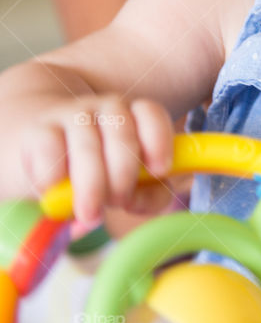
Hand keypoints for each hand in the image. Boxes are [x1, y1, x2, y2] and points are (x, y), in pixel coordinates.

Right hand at [20, 97, 174, 228]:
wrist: (46, 152)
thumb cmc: (101, 171)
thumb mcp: (131, 184)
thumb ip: (148, 196)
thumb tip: (136, 202)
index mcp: (136, 115)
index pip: (151, 114)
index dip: (159, 141)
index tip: (158, 171)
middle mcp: (107, 108)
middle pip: (122, 137)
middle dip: (122, 179)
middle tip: (117, 204)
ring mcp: (72, 114)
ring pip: (87, 147)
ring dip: (92, 187)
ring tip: (89, 214)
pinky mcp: (39, 129)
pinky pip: (50, 152)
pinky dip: (56, 179)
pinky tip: (56, 192)